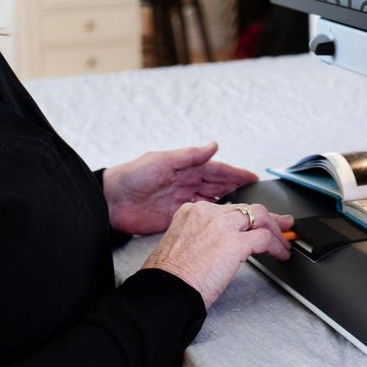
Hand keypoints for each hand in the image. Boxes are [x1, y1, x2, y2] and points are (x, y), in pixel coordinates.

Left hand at [101, 143, 257, 235]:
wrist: (110, 202)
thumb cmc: (131, 176)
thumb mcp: (161, 160)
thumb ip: (189, 155)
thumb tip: (213, 145)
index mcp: (184, 167)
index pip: (217, 170)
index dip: (235, 173)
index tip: (253, 177)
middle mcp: (186, 183)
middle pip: (218, 186)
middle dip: (237, 189)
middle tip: (256, 196)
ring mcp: (182, 201)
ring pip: (212, 201)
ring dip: (228, 204)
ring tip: (246, 209)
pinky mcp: (176, 217)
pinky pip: (200, 216)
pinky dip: (213, 217)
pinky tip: (223, 221)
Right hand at [142, 202, 293, 307]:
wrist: (166, 291)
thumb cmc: (169, 278)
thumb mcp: (181, 246)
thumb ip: (201, 239)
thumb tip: (223, 248)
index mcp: (191, 212)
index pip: (227, 209)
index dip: (245, 218)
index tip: (253, 225)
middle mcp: (207, 212)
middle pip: (246, 209)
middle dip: (267, 217)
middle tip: (281, 224)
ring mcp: (222, 225)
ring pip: (260, 216)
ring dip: (276, 230)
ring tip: (284, 242)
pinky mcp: (234, 242)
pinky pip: (265, 238)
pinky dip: (277, 246)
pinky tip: (281, 254)